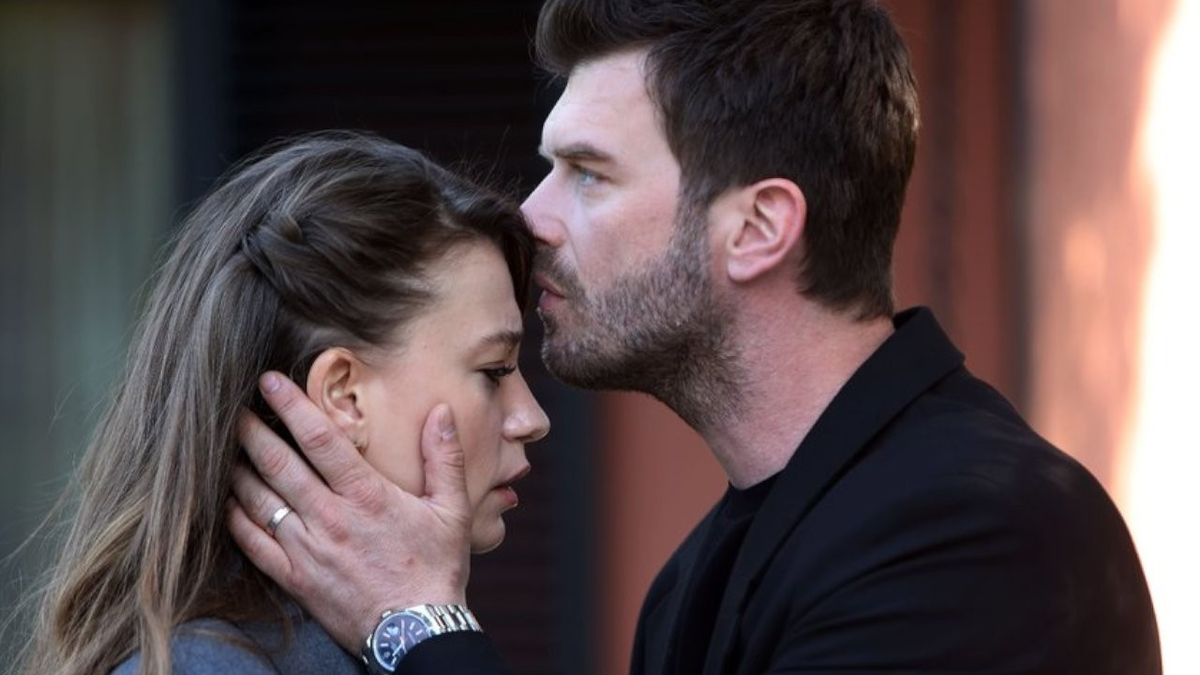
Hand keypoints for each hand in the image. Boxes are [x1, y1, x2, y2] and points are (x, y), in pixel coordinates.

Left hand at [227, 371, 471, 650]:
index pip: (320, 440)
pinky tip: (226, 502)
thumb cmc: (437, 569)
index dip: (291, 406)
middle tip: (232, 407)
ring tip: (223, 448)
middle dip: (252, 431)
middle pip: (279, 465)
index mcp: (366, 496)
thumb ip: (444, 458)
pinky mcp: (296, 579)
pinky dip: (235, 520)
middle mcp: (330, 518)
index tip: (269, 382)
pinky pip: (254, 545)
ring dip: (238, 470)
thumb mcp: (452, 510)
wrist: (417, 631)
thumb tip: (442, 411)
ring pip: (260, 501)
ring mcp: (308, 550)